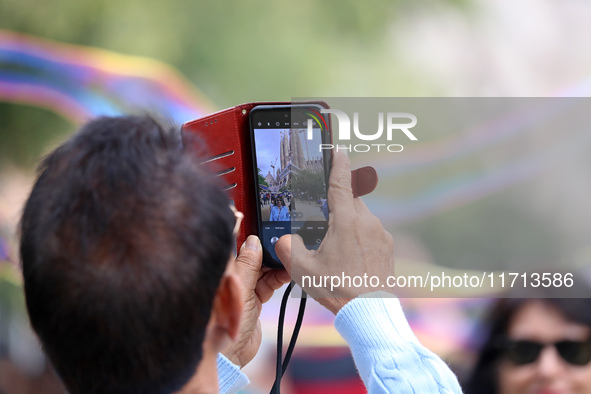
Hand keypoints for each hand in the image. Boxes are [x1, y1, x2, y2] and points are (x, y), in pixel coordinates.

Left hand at [221, 235, 290, 367]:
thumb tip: (254, 241)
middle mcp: (233, 278)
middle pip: (253, 256)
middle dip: (268, 250)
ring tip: (291, 256)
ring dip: (277, 263)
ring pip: (264, 269)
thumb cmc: (226, 324)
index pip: (238, 247)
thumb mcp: (241, 290)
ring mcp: (245, 289)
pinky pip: (269, 283)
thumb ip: (248, 265)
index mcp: (224, 271)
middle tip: (285, 242)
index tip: (267, 227)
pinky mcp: (256, 300)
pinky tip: (290, 271)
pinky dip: (280, 277)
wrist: (231, 356)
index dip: (252, 237)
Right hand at [275, 151, 393, 314]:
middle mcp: (367, 222)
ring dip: (349, 226)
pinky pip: (371, 234)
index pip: (341, 183)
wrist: (368, 312)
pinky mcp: (388, 247)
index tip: (339, 150)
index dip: (338, 164)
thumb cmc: (337, 289)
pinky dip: (360, 239)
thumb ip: (287, 248)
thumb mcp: (302, 269)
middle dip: (337, 207)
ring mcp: (381, 235)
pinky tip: (350, 259)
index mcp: (346, 221)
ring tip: (336, 251)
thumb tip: (285, 240)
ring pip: (361, 219)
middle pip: (350, 202)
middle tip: (324, 225)